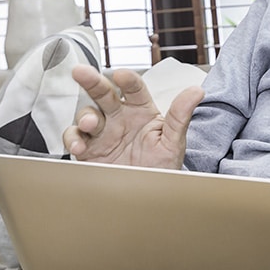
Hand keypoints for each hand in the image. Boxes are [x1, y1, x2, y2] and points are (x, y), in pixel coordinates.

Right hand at [62, 65, 203, 169]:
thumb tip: (196, 91)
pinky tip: (79, 145)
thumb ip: (181, 116)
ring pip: (87, 113)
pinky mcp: (89, 149)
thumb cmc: (162, 167)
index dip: (127, 80)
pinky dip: (73, 139)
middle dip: (91, 80)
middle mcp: (120, 118)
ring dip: (85, 116)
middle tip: (80, 72)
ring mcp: (103, 133)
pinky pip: (75, 138)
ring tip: (90, 124)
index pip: (134, 89)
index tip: (121, 75)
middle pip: (103, 93)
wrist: (147, 197)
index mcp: (142, 111)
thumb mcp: (174, 142)